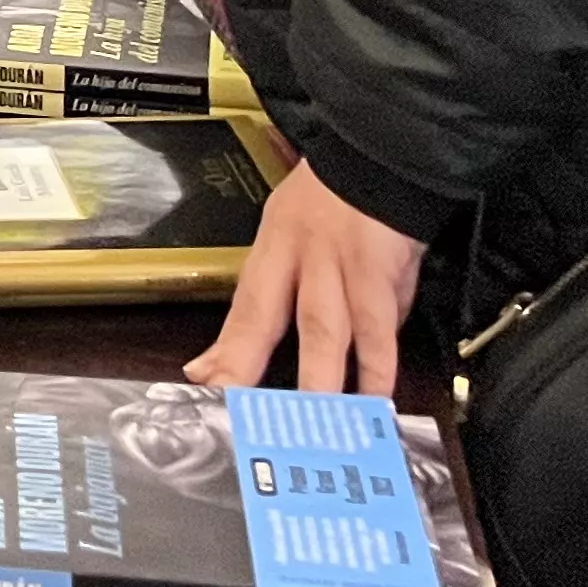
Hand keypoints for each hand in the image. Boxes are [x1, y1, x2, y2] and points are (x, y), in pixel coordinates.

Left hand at [188, 161, 429, 396]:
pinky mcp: (381, 274)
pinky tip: (376, 401)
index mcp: (272, 252)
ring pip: (324, 331)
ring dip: (319, 381)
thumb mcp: (286, 234)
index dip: (226, 352)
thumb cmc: (330, 205)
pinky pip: (379, 329)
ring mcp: (339, 268)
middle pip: (268, 318)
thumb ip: (266, 301)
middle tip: (246, 417)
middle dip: (252, 368)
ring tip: (311, 426)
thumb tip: (223, 361)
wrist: (380, 160)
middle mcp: (298, 261)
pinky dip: (378, 367)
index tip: (206, 387)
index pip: (244, 309)